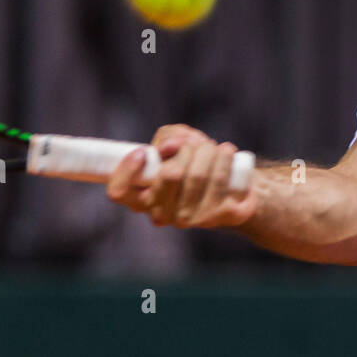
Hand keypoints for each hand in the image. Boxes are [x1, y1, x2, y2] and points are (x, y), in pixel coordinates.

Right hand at [105, 124, 256, 228]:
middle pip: (171, 174)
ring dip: (209, 151)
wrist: (237, 189)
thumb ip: (169, 137)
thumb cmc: (196, 162)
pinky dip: (225, 158)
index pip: (119, 192)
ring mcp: (191, 219)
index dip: (127, 170)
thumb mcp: (176, 144)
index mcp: (142, 198)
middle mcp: (162, 214)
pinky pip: (221, 180)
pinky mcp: (220, 216)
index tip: (142, 151)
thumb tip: (171, 147)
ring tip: (217, 148)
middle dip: (188, 149)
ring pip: (198, 175)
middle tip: (198, 145)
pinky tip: (227, 153)